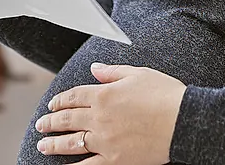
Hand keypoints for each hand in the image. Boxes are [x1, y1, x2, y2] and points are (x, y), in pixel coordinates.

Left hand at [34, 63, 186, 164]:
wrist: (183, 121)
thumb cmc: (165, 95)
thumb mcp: (138, 74)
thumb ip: (112, 73)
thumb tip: (95, 69)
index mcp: (103, 95)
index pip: (73, 97)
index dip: (60, 101)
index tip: (52, 105)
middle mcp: (99, 118)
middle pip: (67, 119)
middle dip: (51, 122)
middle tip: (41, 125)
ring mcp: (105, 140)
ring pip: (71, 143)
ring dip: (54, 144)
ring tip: (43, 145)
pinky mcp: (115, 159)